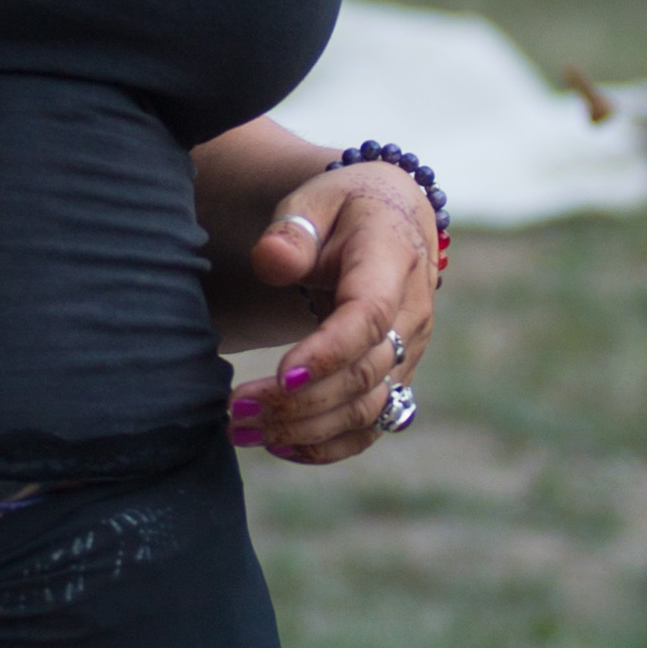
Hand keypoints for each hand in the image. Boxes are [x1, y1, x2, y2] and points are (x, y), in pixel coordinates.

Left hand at [231, 159, 438, 469]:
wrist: (392, 222)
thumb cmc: (343, 209)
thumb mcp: (315, 201)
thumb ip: (293, 230)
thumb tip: (271, 261)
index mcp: (393, 261)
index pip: (369, 318)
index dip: (329, 353)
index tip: (280, 376)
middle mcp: (412, 314)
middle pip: (363, 375)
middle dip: (298, 402)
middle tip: (234, 411)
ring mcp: (409, 352)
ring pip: (368, 410)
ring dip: (305, 429)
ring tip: (241, 431)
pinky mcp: (398, 378)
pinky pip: (372, 426)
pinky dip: (329, 446)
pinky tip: (279, 446)